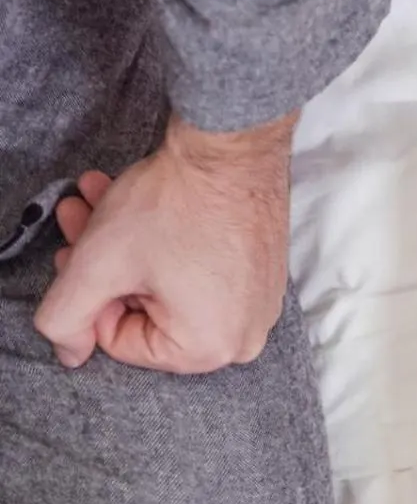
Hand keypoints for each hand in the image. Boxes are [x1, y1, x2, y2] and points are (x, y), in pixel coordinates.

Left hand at [34, 113, 294, 373]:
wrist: (232, 150)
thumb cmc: (174, 206)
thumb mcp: (97, 265)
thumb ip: (65, 319)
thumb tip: (69, 352)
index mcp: (207, 348)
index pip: (120, 339)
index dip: (90, 294)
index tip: (80, 252)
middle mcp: (243, 338)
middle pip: (149, 313)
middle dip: (107, 267)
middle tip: (81, 221)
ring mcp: (260, 306)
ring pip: (172, 291)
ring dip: (131, 251)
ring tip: (104, 202)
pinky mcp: (265, 278)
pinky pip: (206, 278)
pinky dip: (172, 249)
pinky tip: (147, 211)